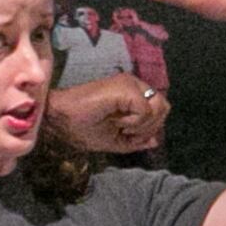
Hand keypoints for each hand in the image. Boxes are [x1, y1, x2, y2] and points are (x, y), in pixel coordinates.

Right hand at [46, 73, 166, 156]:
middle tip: (129, 132)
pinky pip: (146, 110)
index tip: (129, 134)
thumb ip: (136, 140)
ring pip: (160, 106)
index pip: (159, 108)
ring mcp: (130, 83)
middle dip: (151, 127)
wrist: (60, 119)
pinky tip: (119, 122)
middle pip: (164, 106)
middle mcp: (134, 84)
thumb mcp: (115, 140)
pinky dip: (136, 122)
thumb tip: (155, 141)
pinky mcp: (126, 88)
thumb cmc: (82, 128)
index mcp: (131, 93)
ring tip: (124, 127)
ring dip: (144, 125)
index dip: (150, 127)